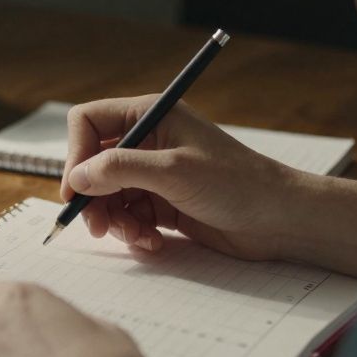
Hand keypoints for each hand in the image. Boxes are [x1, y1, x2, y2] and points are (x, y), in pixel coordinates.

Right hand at [60, 95, 297, 260]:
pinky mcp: (162, 201)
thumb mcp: (174, 171)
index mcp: (150, 115)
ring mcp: (154, 172)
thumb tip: (77, 177)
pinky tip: (153, 241)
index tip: (76, 189)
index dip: (75, 154)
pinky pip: (128, 213)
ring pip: (107, 193)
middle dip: (93, 197)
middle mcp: (147, 140)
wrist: (280, 220)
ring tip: (136, 236)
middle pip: (93, 163)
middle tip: (98, 227)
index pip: (88, 122)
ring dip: (114, 219)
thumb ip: (120, 169)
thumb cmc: (237, 184)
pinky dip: (133, 230)